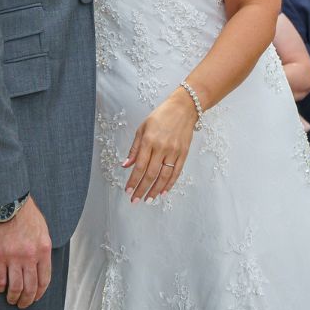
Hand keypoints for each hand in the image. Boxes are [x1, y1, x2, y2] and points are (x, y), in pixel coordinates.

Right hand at [0, 196, 51, 308]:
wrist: (5, 201)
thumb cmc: (24, 212)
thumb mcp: (42, 229)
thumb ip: (42, 247)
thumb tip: (41, 263)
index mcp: (43, 249)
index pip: (44, 279)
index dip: (40, 292)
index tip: (36, 297)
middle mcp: (29, 256)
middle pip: (30, 287)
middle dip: (27, 299)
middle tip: (23, 304)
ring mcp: (13, 258)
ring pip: (15, 287)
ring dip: (14, 297)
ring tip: (11, 299)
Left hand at [121, 88, 196, 202]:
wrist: (184, 108)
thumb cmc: (161, 116)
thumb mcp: (142, 128)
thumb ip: (135, 148)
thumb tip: (126, 165)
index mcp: (149, 140)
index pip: (140, 166)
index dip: (133, 181)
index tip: (128, 191)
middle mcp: (162, 148)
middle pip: (151, 174)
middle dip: (142, 189)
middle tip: (135, 201)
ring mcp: (174, 152)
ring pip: (164, 176)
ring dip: (155, 190)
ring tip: (148, 200)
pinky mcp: (183, 154)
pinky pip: (176, 173)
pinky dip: (169, 184)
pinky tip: (163, 192)